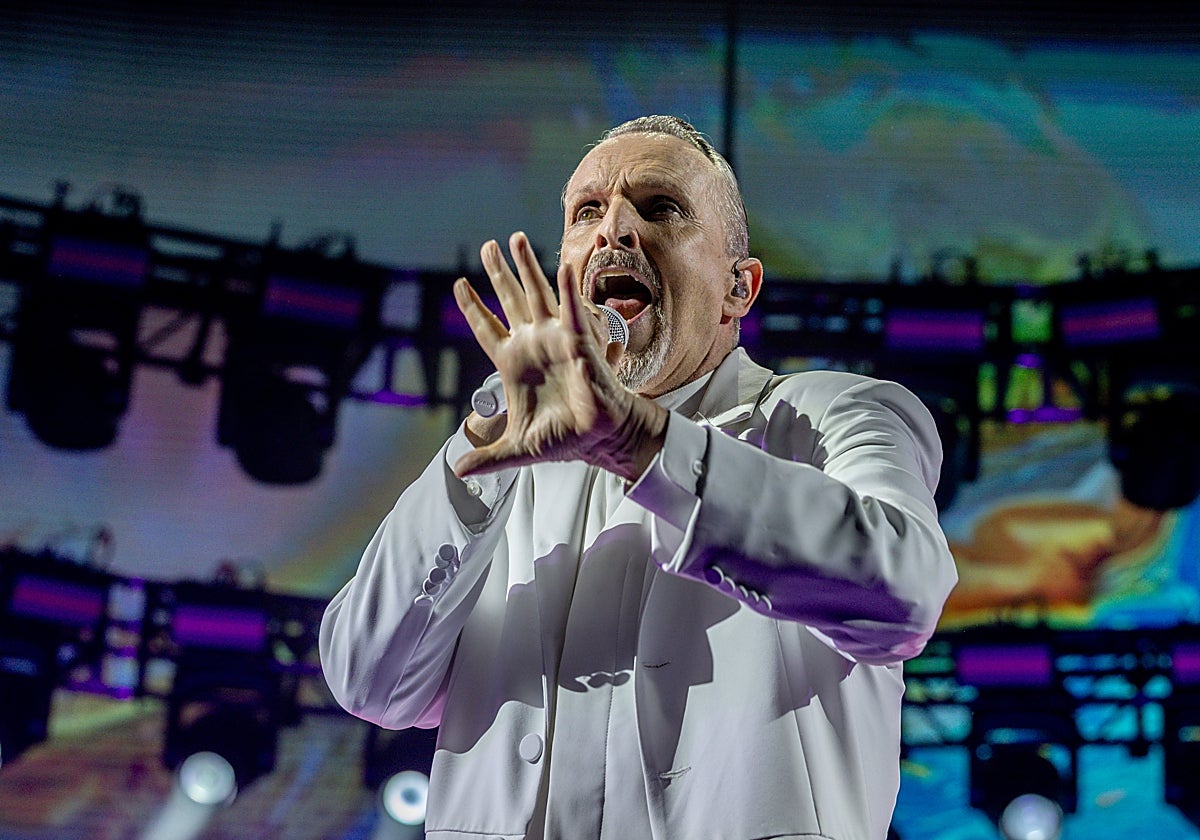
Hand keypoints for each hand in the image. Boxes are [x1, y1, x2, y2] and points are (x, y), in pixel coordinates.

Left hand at [453, 232, 666, 481]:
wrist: (597, 438)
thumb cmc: (563, 437)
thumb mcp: (516, 448)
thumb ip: (487, 456)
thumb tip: (458, 471)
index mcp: (513, 363)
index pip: (486, 328)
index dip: (472, 307)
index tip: (459, 285)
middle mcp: (532, 344)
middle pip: (509, 300)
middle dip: (497, 272)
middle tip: (486, 246)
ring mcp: (553, 339)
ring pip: (536, 294)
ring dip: (526, 266)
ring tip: (515, 238)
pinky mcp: (577, 342)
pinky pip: (570, 311)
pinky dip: (567, 290)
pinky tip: (563, 267)